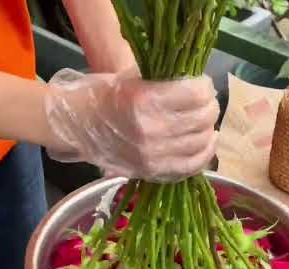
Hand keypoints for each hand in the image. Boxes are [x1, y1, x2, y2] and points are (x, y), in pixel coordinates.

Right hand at [45, 68, 218, 182]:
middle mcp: (151, 129)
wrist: (78, 126)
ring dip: (209, 128)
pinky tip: (208, 142)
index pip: (196, 94)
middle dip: (210, 106)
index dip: (205, 87)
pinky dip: (205, 154)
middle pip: (202, 118)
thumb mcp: (134, 77)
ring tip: (205, 121)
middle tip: (206, 102)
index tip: (203, 84)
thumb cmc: (106, 96)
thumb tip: (201, 89)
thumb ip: (167, 82)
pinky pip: (190, 166)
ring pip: (200, 142)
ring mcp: (152, 154)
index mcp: (145, 99)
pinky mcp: (151, 171)